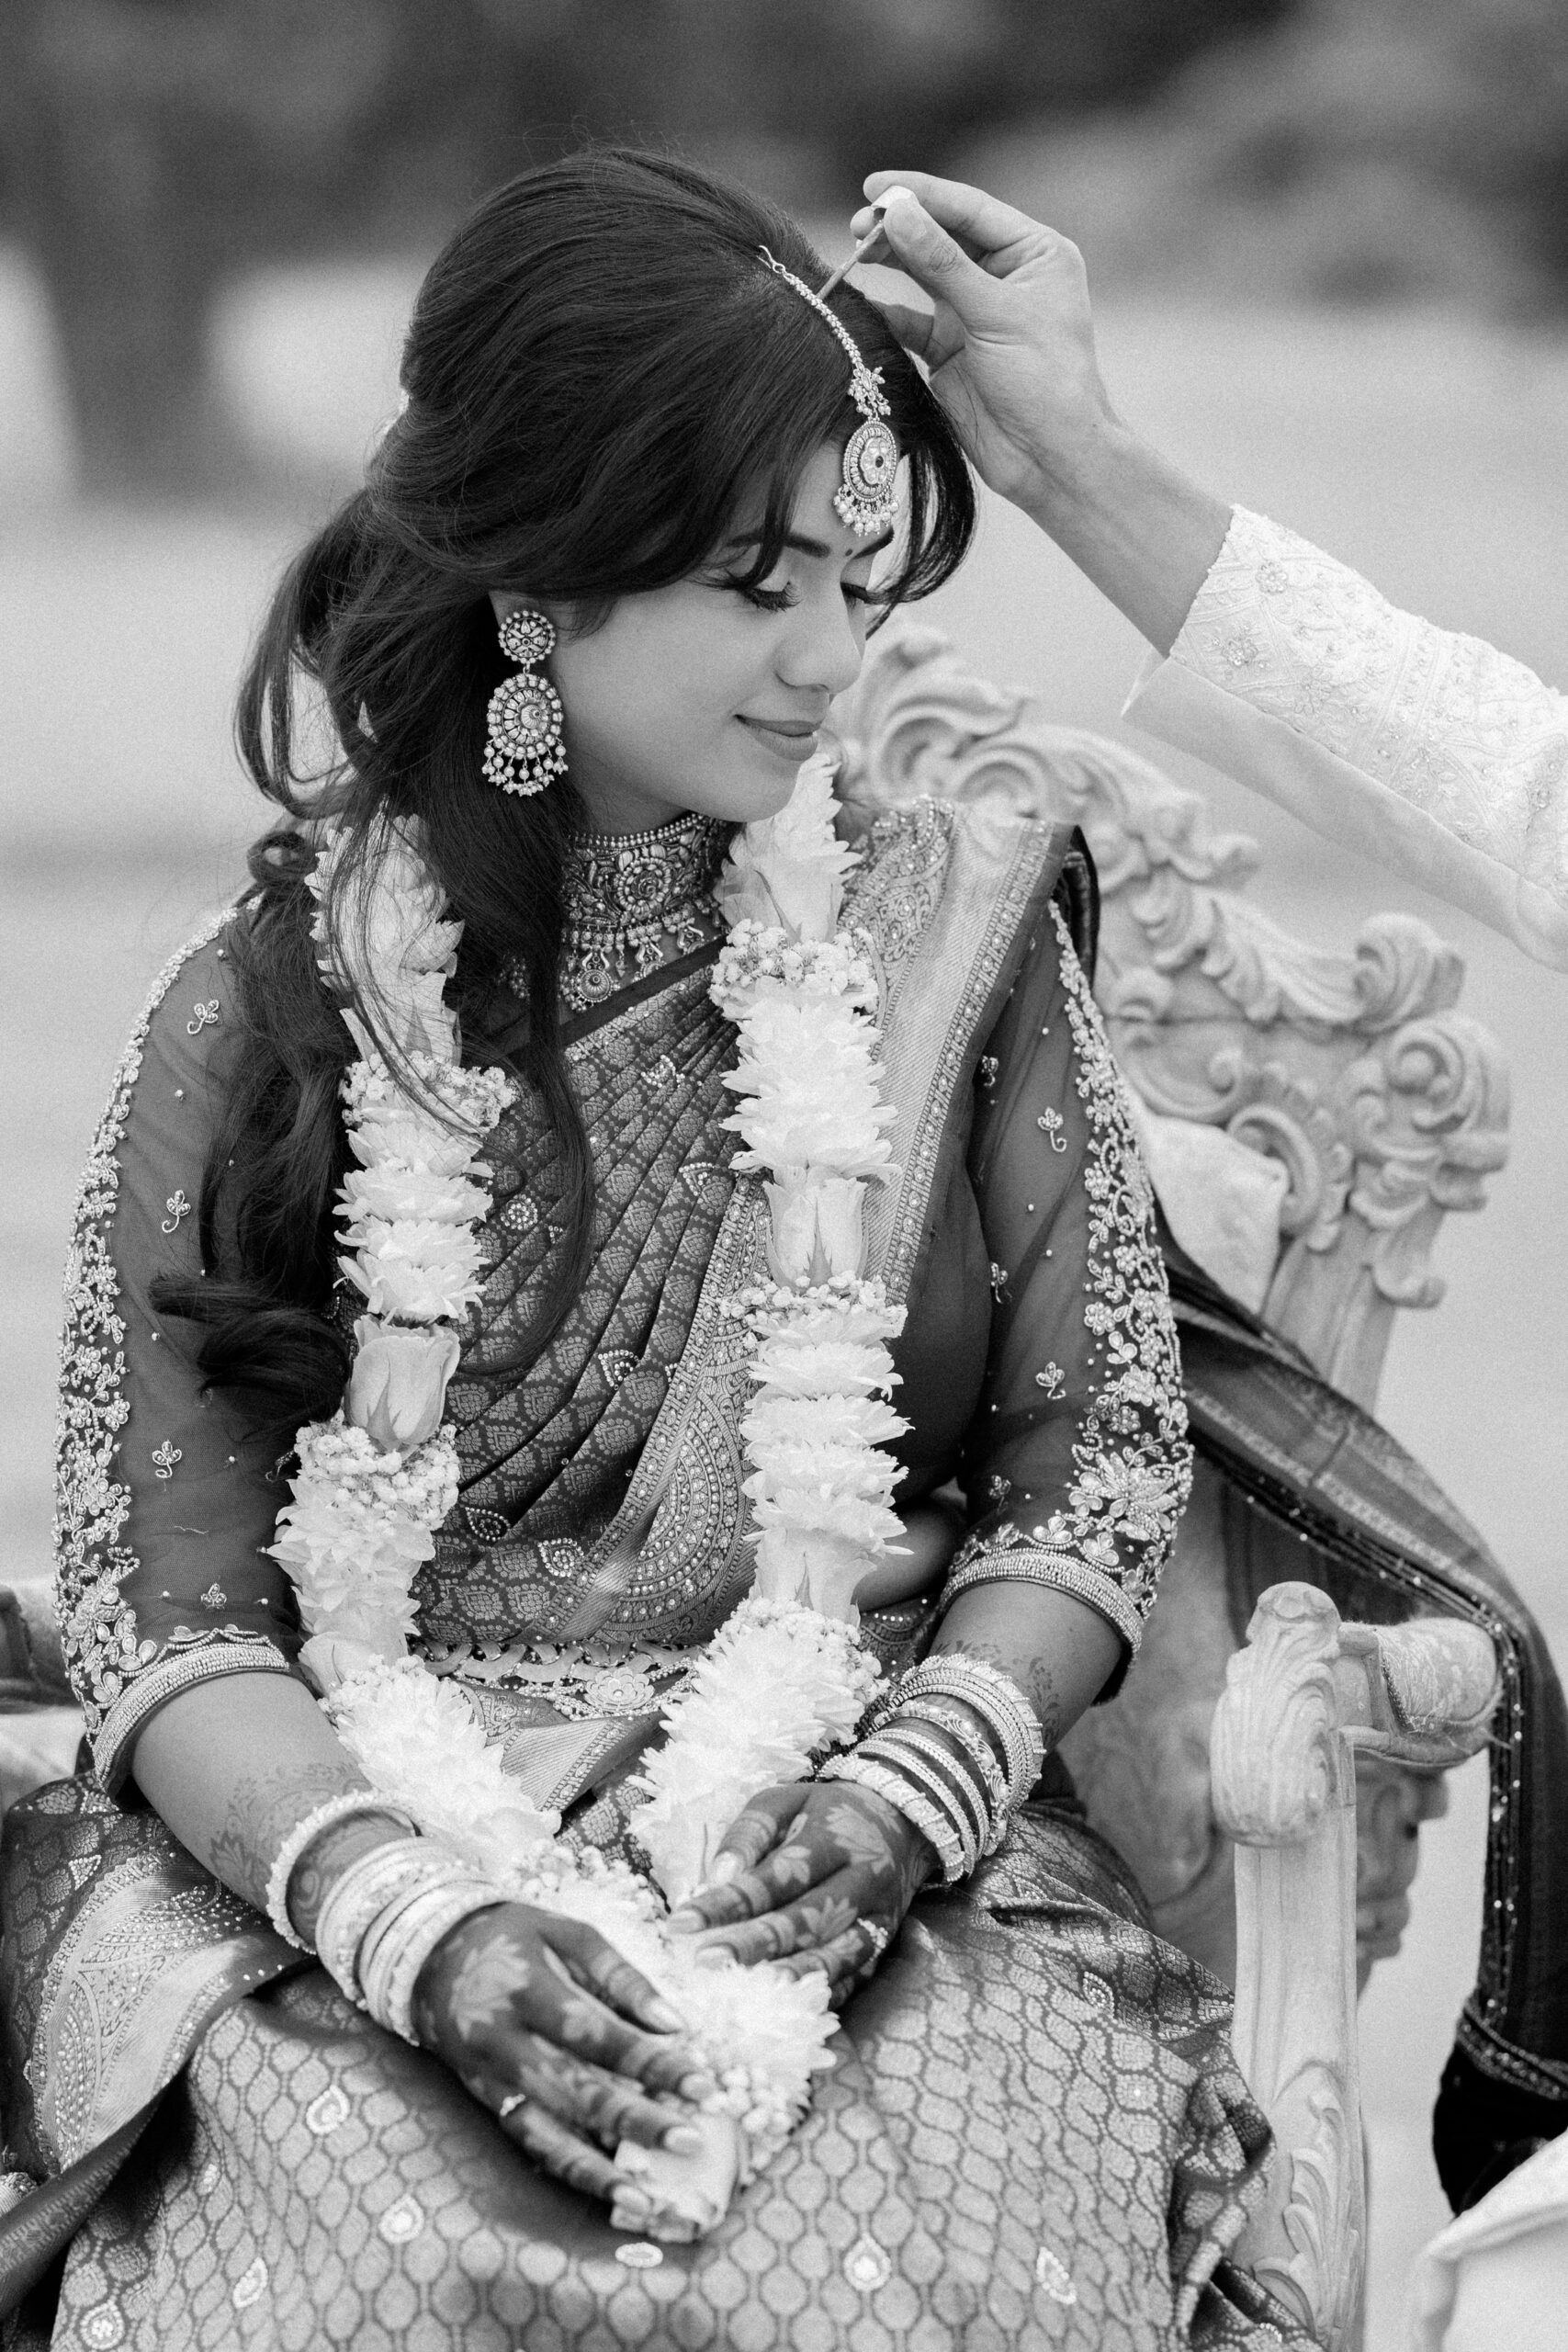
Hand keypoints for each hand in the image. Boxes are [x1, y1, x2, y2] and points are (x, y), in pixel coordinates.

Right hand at [412, 1902, 717, 2229]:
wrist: (429, 1952)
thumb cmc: (512, 1935)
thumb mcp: (565, 1931)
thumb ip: (619, 1973)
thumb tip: (675, 2022)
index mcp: (529, 1991)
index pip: (598, 2035)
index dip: (650, 2063)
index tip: (702, 2084)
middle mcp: (505, 2042)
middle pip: (578, 2091)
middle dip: (637, 2122)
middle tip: (690, 2142)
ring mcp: (491, 2079)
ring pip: (547, 2134)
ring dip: (600, 2170)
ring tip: (647, 2199)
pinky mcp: (485, 2101)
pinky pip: (528, 2143)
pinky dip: (567, 2170)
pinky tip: (607, 2190)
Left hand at [666, 1780, 935, 2006]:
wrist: (900, 1820)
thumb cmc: (827, 1812)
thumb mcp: (787, 1800)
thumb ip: (751, 1831)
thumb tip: (720, 1875)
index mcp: (833, 1838)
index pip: (776, 1875)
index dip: (730, 1901)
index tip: (683, 1922)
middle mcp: (861, 1878)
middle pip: (806, 1918)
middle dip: (754, 1944)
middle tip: (706, 1962)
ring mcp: (878, 1915)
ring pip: (836, 1954)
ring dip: (790, 1976)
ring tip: (748, 1997)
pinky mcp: (885, 1942)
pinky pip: (855, 1975)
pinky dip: (824, 1995)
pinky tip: (789, 2010)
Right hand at [853, 170, 1231, 650]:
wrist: (1050, 460)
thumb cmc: (1044, 382)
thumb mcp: (995, 314)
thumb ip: (943, 263)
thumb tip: (896, 213)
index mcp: (1033, 252)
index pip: (968, 208)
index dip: (920, 195)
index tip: (875, 189)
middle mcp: (1004, 276)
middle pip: (940, 235)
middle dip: (898, 228)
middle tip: (857, 227)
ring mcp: (974, 313)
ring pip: (921, 274)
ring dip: (888, 263)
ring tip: (855, 253)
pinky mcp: (950, 351)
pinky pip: (909, 320)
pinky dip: (884, 311)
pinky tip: (857, 300)